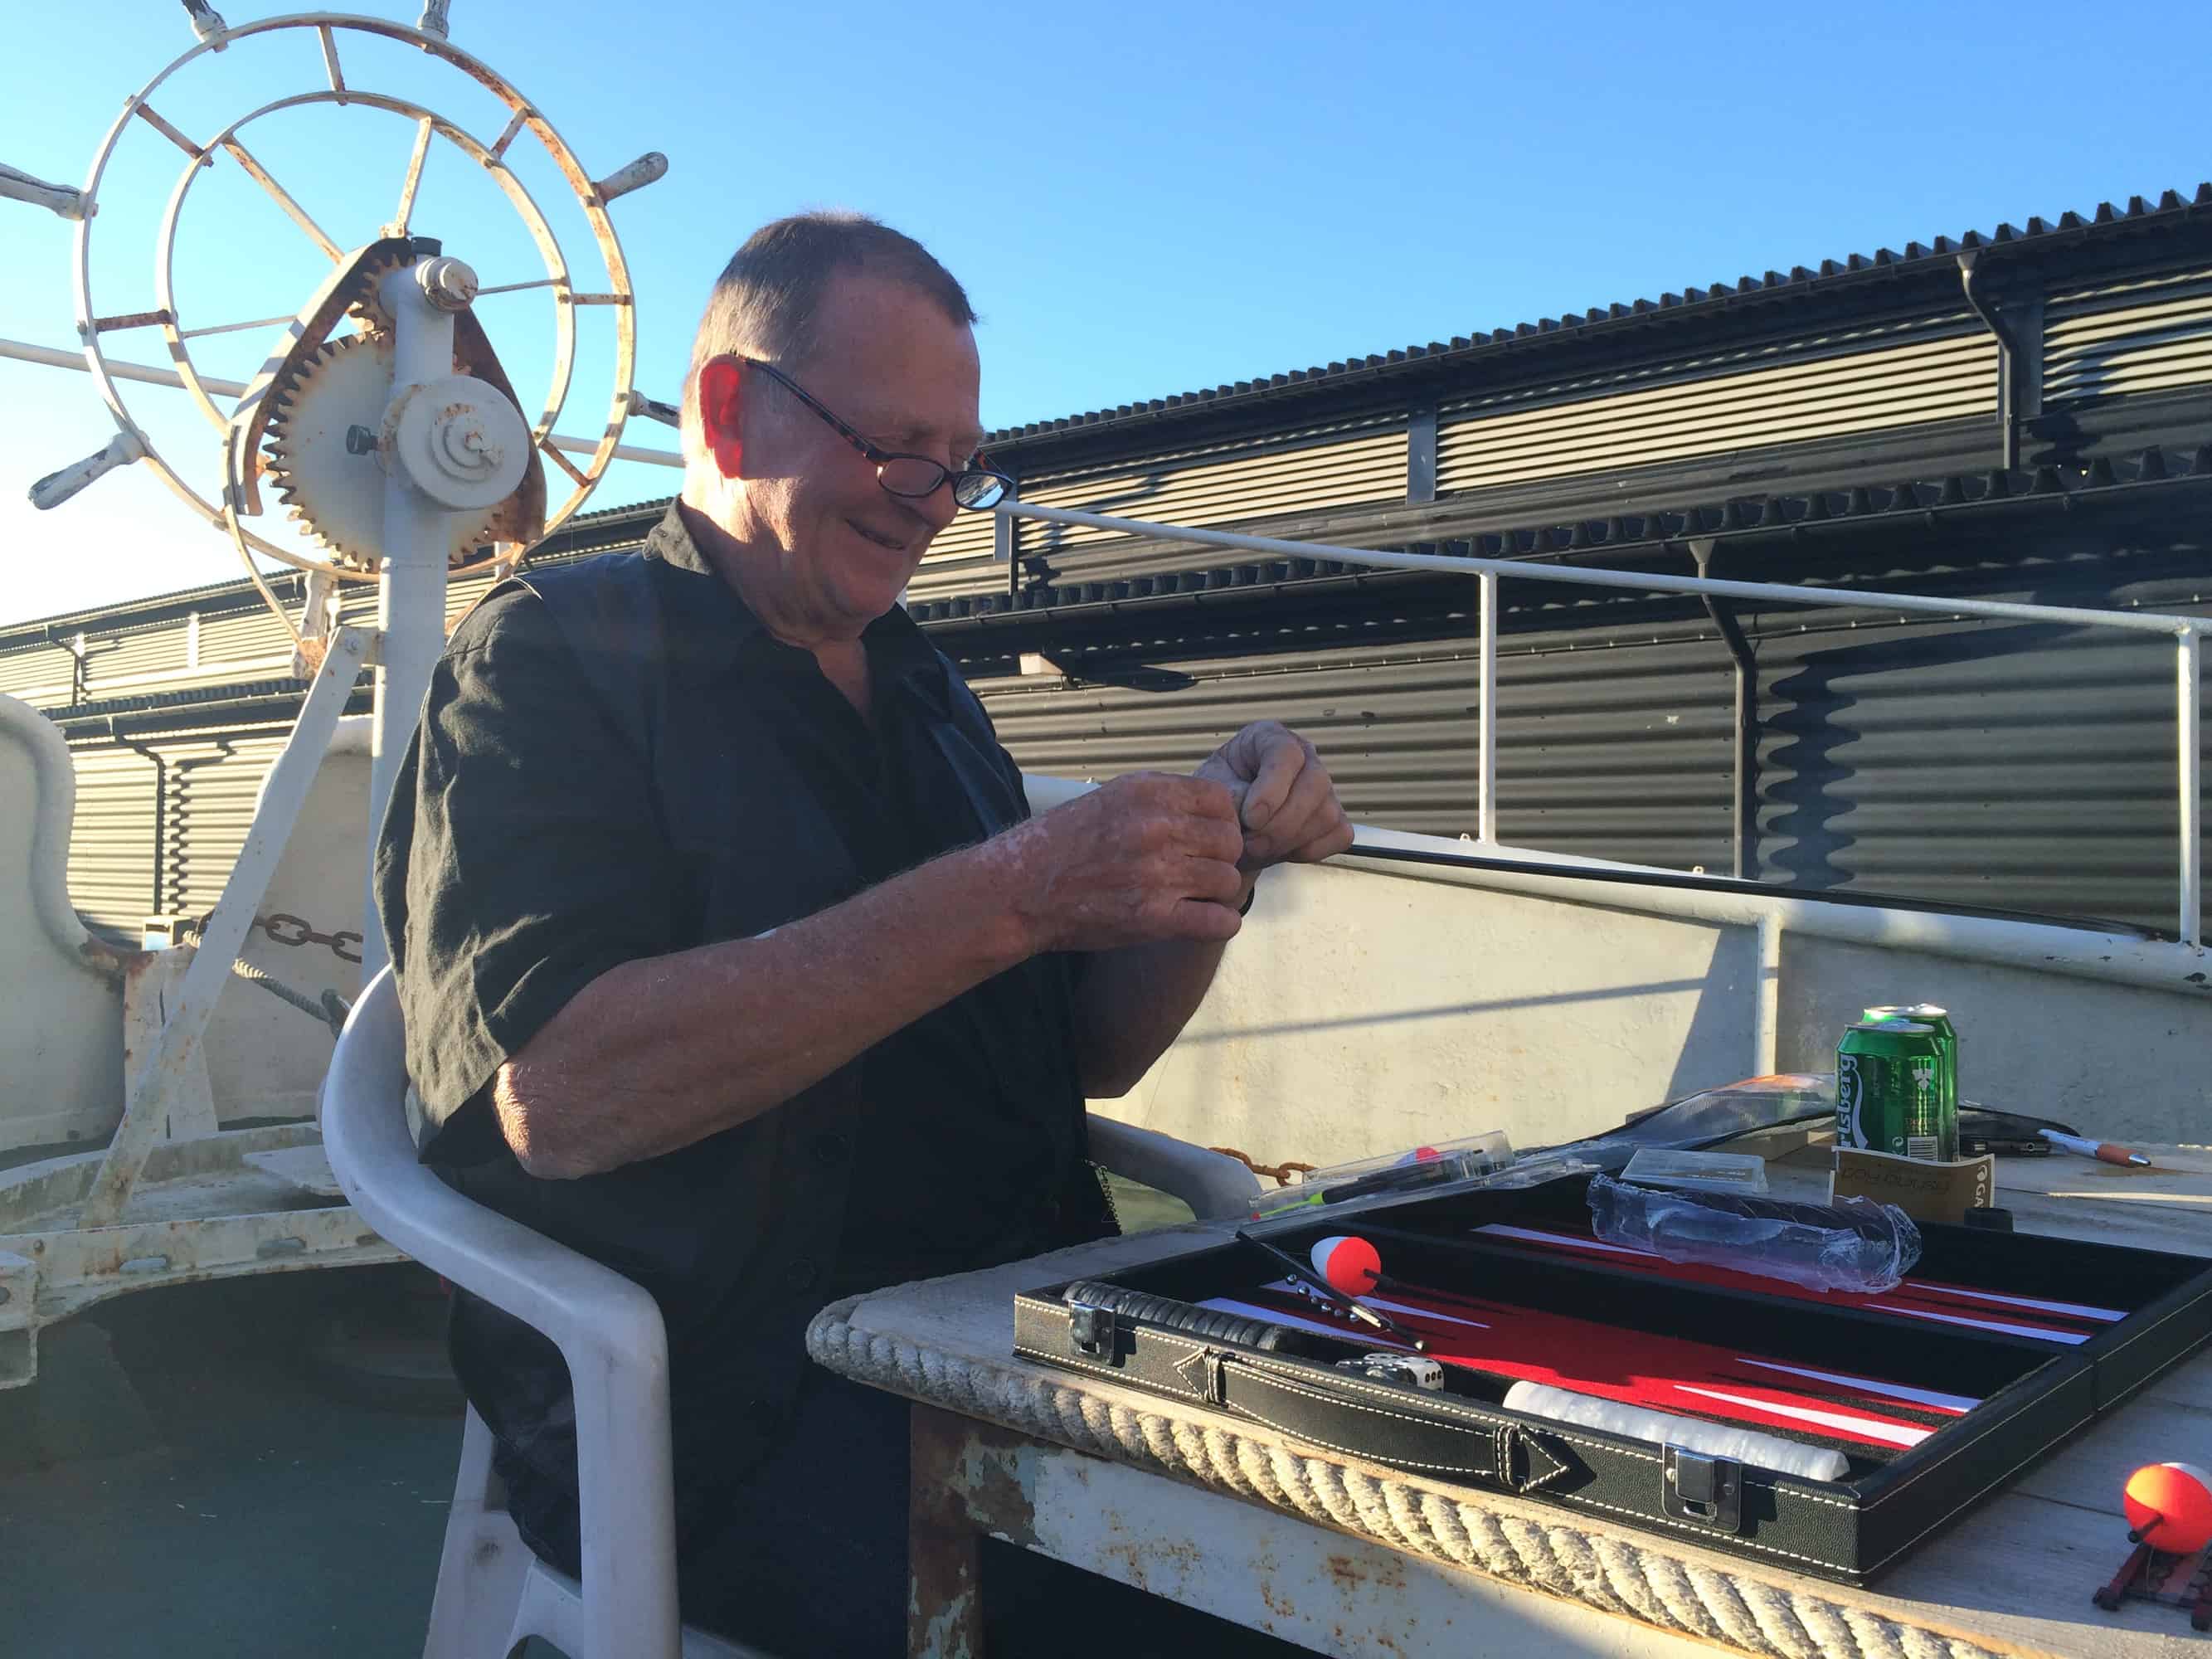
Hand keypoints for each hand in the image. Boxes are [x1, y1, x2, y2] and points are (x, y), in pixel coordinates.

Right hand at [997, 772, 1248, 952]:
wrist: (1019, 890)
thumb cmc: (1063, 844)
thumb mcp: (1111, 798)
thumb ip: (1162, 798)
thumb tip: (1215, 808)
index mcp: (1147, 792)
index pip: (1221, 801)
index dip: (1221, 822)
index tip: (1204, 839)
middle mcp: (1156, 827)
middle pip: (1230, 842)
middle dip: (1219, 858)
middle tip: (1197, 872)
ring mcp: (1156, 873)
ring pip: (1227, 880)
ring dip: (1215, 893)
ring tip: (1190, 897)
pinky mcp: (1153, 918)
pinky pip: (1220, 921)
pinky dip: (1217, 924)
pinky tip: (1198, 921)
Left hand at [1194, 720, 1353, 870]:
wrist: (1229, 824)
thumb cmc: (1220, 798)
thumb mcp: (1213, 791)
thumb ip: (1230, 797)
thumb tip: (1251, 815)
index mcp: (1270, 738)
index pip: (1285, 753)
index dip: (1271, 789)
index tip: (1250, 819)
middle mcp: (1305, 757)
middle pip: (1315, 784)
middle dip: (1281, 823)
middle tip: (1252, 844)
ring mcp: (1325, 788)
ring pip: (1326, 815)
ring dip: (1289, 841)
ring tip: (1257, 849)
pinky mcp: (1335, 818)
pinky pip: (1338, 836)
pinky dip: (1309, 851)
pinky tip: (1280, 851)